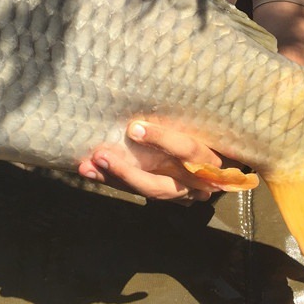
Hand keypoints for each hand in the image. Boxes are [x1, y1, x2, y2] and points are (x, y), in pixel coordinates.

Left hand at [78, 121, 225, 203]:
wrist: (216, 167)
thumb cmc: (202, 136)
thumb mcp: (193, 126)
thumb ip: (171, 121)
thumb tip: (142, 106)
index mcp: (205, 159)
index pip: (184, 150)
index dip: (160, 138)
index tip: (133, 128)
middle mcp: (192, 184)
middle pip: (158, 185)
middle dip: (126, 173)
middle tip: (100, 156)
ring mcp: (177, 195)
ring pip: (141, 192)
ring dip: (112, 179)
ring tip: (86, 167)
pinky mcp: (162, 198)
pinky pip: (134, 191)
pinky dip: (112, 180)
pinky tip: (90, 170)